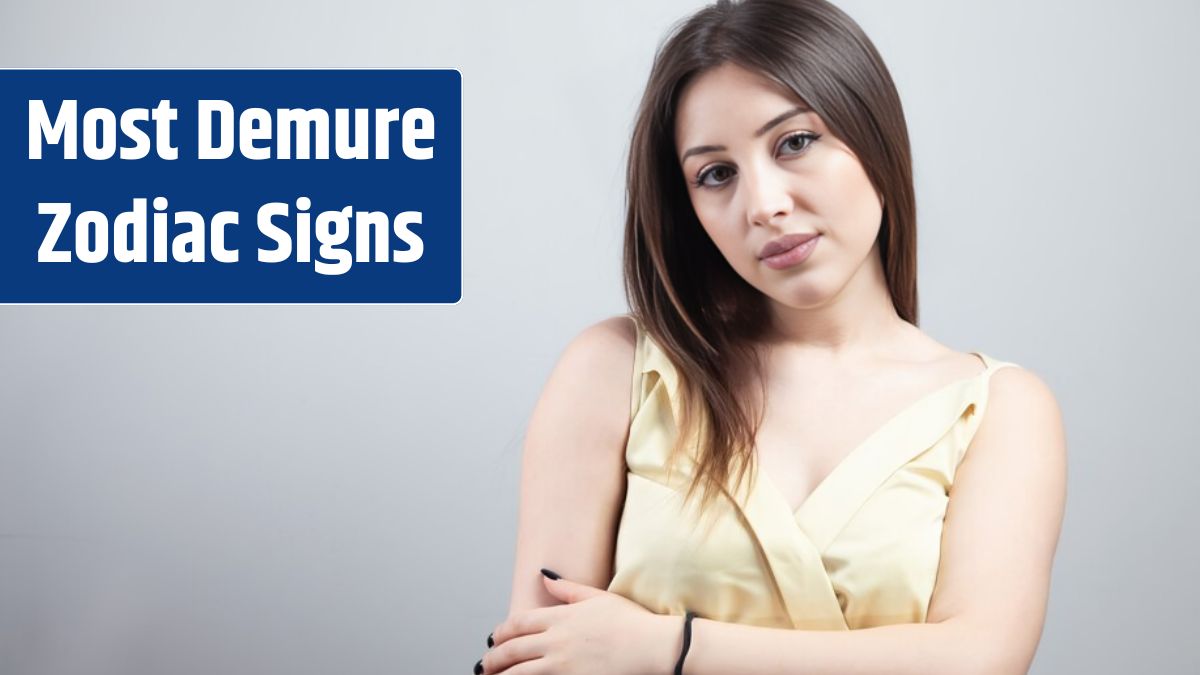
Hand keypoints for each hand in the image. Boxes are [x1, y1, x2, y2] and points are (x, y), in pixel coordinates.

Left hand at [479, 570, 679, 674]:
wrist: (653, 646)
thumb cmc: (631, 622)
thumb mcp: (597, 597)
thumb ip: (566, 589)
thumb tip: (544, 577)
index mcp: (560, 617)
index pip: (518, 624)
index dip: (501, 633)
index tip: (494, 639)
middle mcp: (556, 641)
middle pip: (512, 651)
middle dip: (493, 659)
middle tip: (484, 665)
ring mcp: (562, 666)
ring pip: (518, 674)